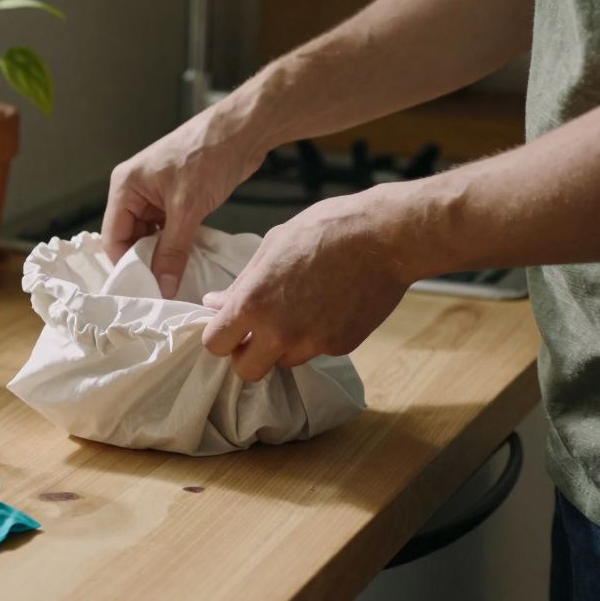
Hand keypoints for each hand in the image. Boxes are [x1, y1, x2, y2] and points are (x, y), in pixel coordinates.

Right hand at [103, 108, 262, 296]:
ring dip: (163, 255)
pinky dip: (176, 245)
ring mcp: (156, 194)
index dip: (126, 265)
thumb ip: (172, 250)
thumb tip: (162, 286)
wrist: (243, 130)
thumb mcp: (187, 208)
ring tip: (176, 279)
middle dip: (145, 262)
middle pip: (130, 238)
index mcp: (125, 186)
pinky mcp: (176, 197)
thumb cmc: (209, 156)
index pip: (113, 237)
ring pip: (151, 235)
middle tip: (162, 289)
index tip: (143, 291)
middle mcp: (135, 190)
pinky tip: (187, 261)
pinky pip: (168, 229)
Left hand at [201, 185, 421, 380]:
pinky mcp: (341, 347)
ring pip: (284, 362)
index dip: (220, 336)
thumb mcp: (273, 245)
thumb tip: (214, 302)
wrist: (385, 237)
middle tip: (257, 333)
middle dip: (247, 355)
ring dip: (283, 345)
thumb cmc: (326, 229)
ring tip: (301, 309)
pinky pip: (316, 350)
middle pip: (246, 371)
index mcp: (253, 303)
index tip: (229, 326)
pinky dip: (317, 336)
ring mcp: (313, 344)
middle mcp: (280, 332)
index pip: (215, 344)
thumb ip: (241, 283)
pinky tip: (329, 306)